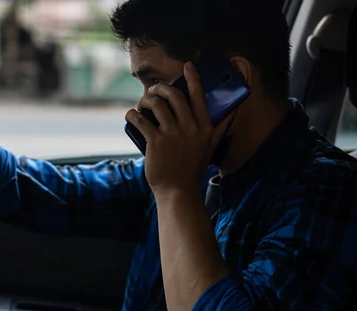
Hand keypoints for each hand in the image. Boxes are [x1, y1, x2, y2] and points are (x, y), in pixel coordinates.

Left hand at [125, 62, 233, 193]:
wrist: (178, 190)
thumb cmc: (192, 168)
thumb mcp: (211, 146)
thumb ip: (221, 127)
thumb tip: (233, 109)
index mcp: (204, 127)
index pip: (199, 96)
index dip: (193, 78)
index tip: (188, 66)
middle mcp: (190, 127)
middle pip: (174, 95)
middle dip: (160, 87)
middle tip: (153, 89)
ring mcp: (172, 134)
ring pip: (156, 104)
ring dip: (145, 100)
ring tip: (142, 105)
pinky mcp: (156, 142)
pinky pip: (141, 120)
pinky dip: (133, 114)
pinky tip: (131, 115)